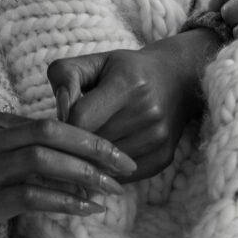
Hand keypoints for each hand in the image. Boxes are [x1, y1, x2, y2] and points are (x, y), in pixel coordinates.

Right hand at [0, 112, 134, 237]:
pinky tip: (88, 209)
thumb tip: (51, 162)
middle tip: (128, 165)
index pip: (50, 121)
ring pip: (47, 158)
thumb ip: (8, 152)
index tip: (114, 152)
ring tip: (115, 189)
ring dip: (87, 173)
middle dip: (98, 147)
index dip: (88, 135)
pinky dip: (65, 201)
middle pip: (55, 131)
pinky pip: (32, 195)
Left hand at [47, 28, 218, 181]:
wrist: (178, 80)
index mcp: (128, 84)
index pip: (80, 118)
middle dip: (75, 142)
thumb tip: (59, 112)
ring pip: (105, 163)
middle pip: (92, 143)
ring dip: (91, 157)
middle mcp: (148, 112)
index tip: (61, 119)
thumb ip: (65, 75)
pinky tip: (106, 154)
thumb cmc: (125, 70)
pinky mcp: (163, 158)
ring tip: (90, 141)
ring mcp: (158, 138)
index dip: (63, 121)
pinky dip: (108, 169)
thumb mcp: (93, 61)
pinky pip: (121, 176)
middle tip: (70, 135)